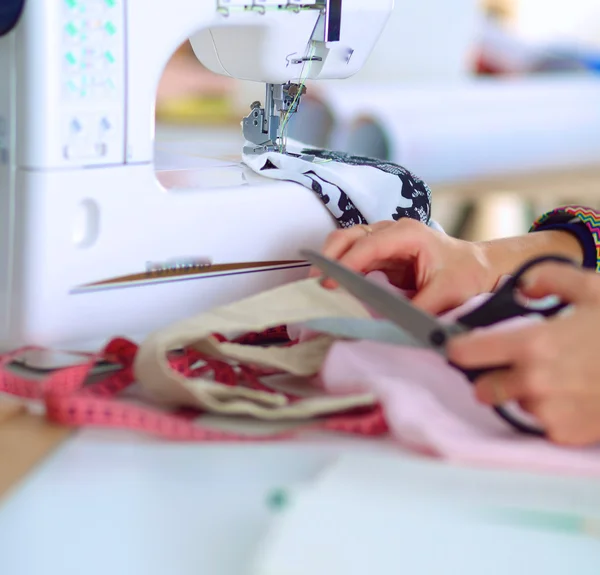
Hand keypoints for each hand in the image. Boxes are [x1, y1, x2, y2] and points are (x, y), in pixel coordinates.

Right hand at [310, 219, 495, 314]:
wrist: (479, 267)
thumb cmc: (467, 274)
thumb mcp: (448, 294)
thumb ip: (419, 310)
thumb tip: (391, 326)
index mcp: (408, 234)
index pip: (368, 244)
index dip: (345, 263)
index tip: (328, 284)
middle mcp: (392, 231)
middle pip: (349, 236)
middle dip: (328, 257)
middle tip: (314, 284)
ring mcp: (385, 240)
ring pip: (346, 243)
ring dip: (329, 262)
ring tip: (317, 287)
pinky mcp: (381, 254)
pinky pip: (353, 257)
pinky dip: (339, 270)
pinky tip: (332, 288)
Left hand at [448, 262, 599, 446]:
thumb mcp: (592, 288)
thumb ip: (548, 279)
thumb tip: (523, 286)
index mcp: (532, 344)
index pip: (466, 352)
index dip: (458, 348)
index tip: (458, 346)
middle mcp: (534, 382)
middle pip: (482, 388)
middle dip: (488, 377)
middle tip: (507, 365)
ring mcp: (549, 412)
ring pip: (512, 405)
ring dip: (520, 395)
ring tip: (551, 378)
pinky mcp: (565, 435)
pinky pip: (539, 424)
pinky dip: (546, 413)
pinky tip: (569, 395)